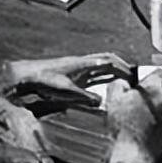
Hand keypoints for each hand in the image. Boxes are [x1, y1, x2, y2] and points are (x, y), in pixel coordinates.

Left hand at [7, 53, 132, 107]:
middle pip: (107, 60)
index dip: (122, 67)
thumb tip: (100, 102)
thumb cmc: (44, 79)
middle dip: (121, 67)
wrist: (28, 76)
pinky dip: (103, 76)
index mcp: (83, 63)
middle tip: (133, 76)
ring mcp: (78, 68)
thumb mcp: (66, 90)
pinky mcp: (73, 74)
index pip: (108, 61)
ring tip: (125, 79)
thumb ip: (84, 96)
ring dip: (113, 71)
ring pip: (100, 66)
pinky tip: (105, 83)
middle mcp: (82, 63)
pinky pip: (93, 73)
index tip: (133, 76)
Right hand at [106, 70, 161, 162]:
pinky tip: (144, 134)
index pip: (159, 73)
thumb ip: (119, 84)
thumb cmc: (123, 127)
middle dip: (151, 98)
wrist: (132, 156)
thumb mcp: (113, 99)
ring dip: (155, 113)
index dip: (150, 77)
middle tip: (136, 105)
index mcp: (155, 90)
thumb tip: (123, 82)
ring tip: (138, 122)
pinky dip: (158, 129)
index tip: (144, 82)